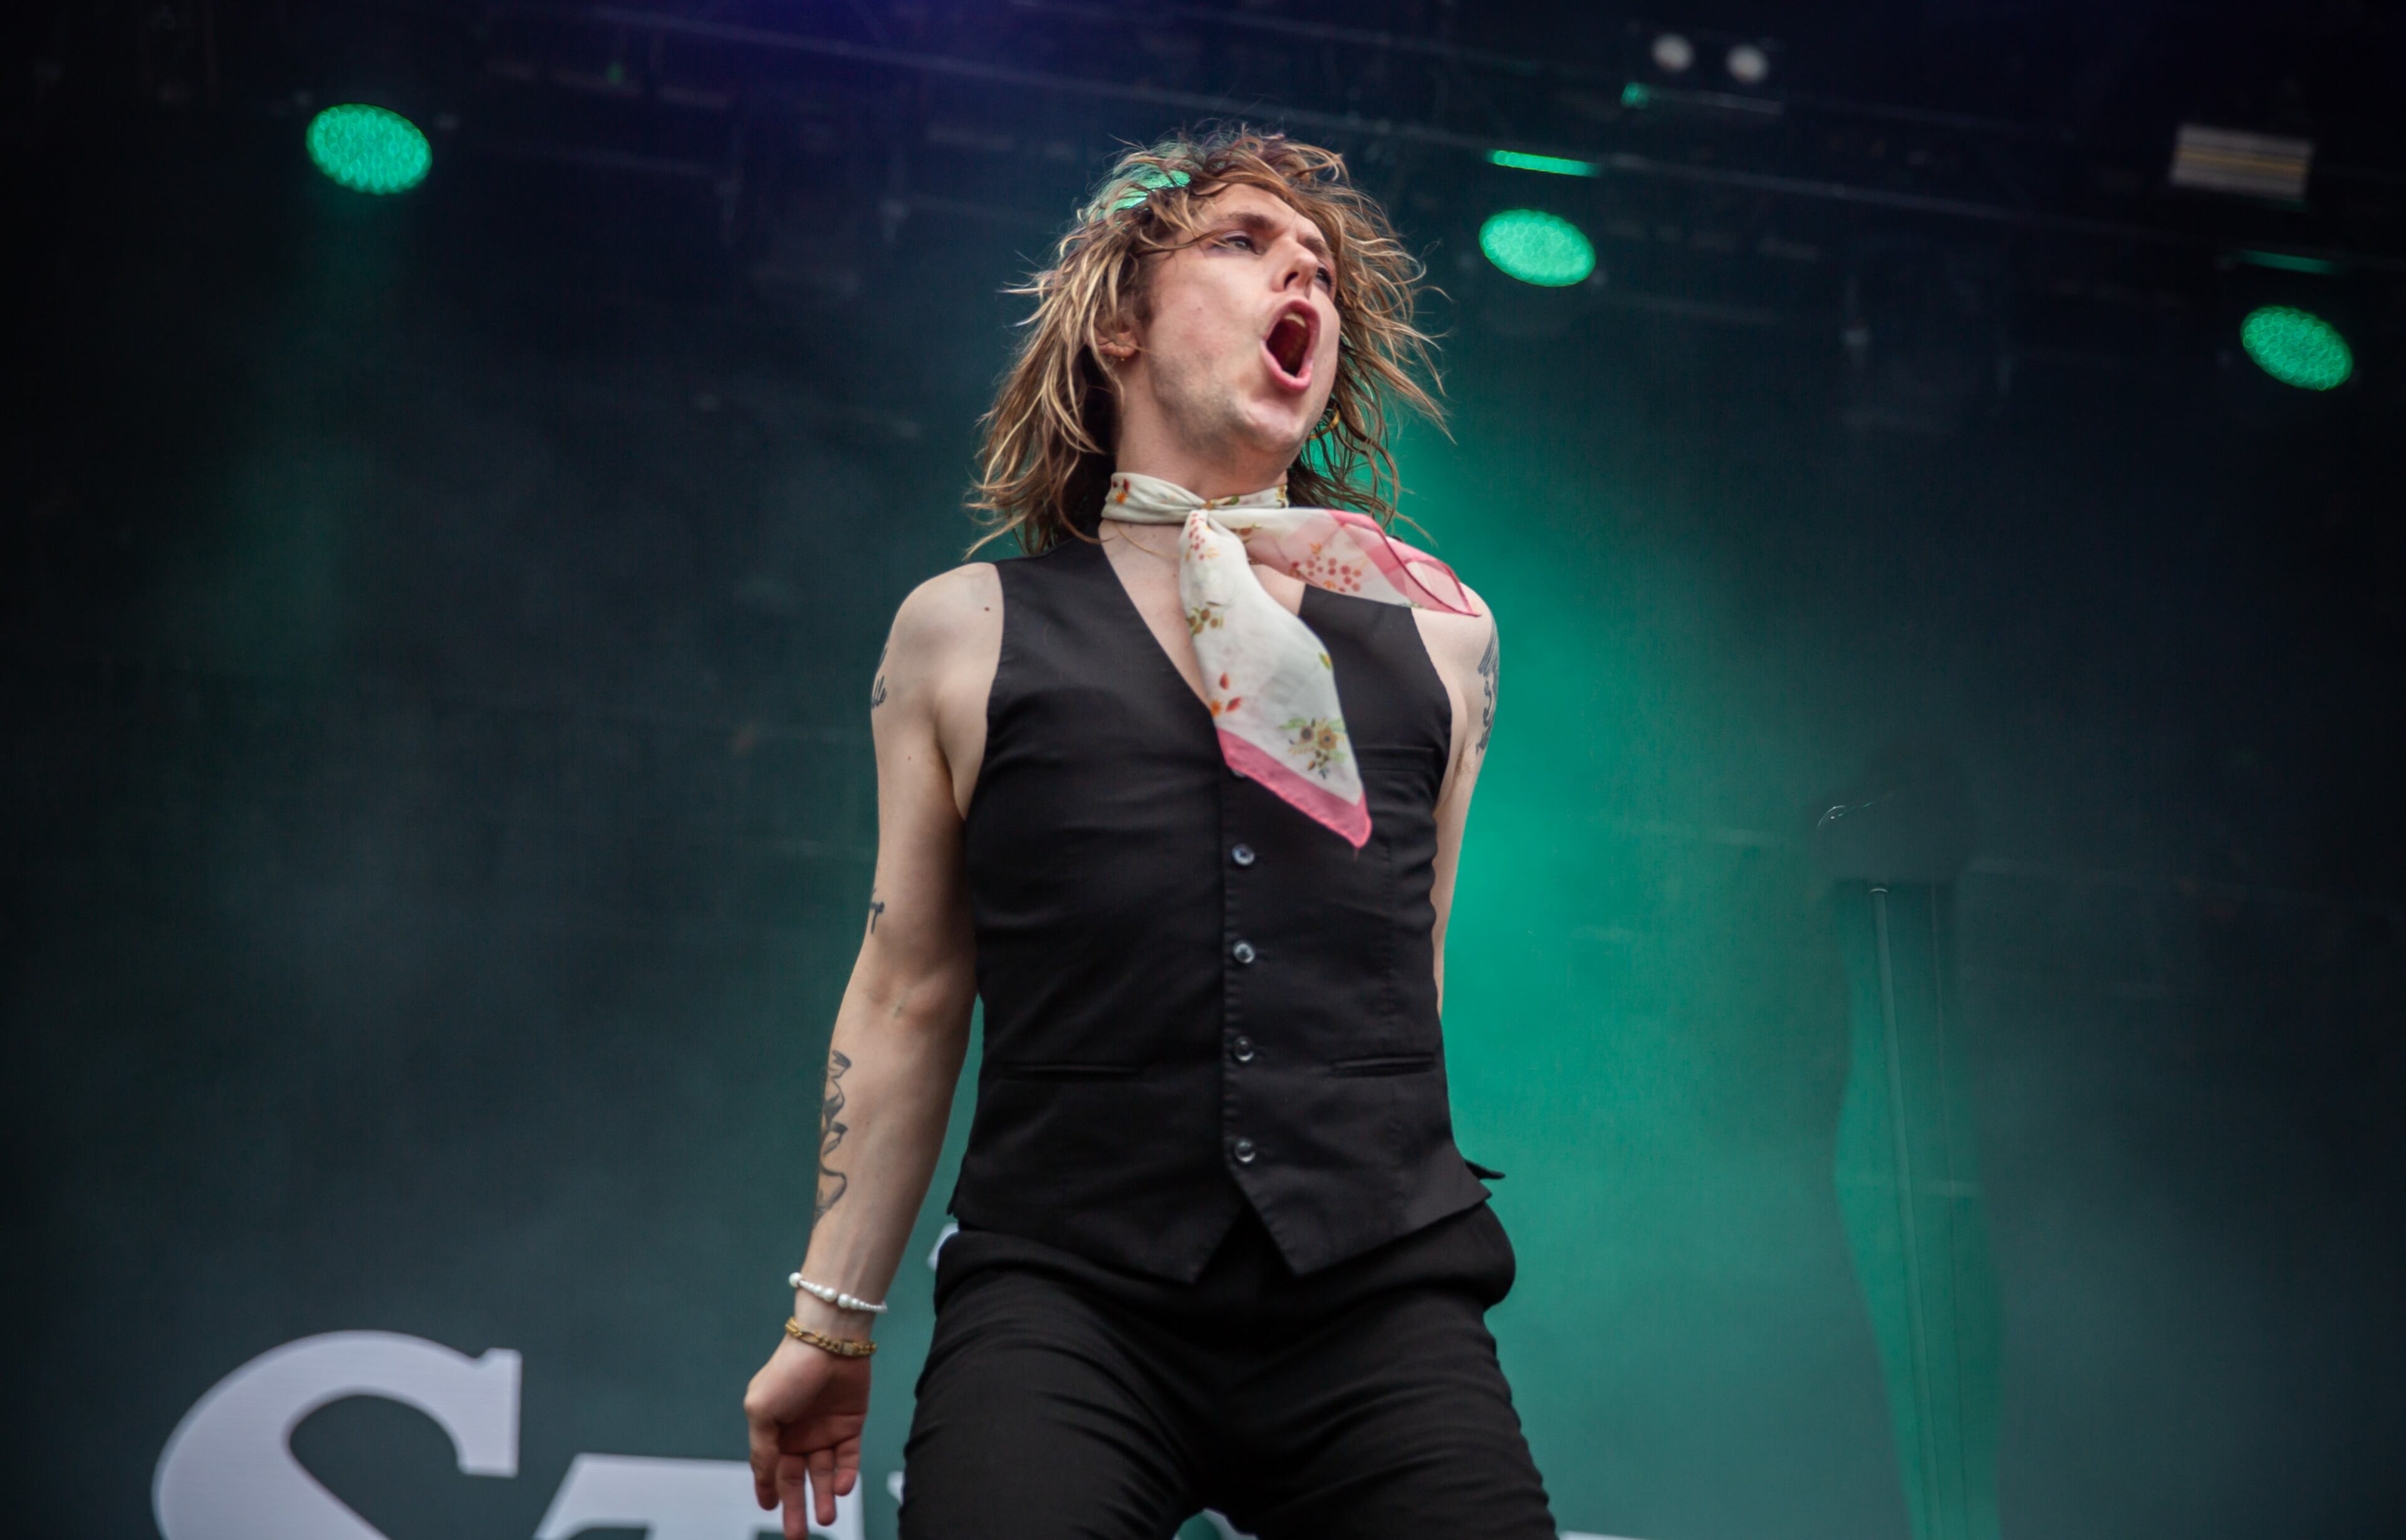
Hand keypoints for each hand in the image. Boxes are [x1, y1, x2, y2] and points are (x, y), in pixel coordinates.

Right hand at [744, 1334, 872, 1537]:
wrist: (830, 1342)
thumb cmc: (788, 1373)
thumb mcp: (761, 1411)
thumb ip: (763, 1449)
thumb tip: (764, 1480)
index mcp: (773, 1430)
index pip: (771, 1469)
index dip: (770, 1491)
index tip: (770, 1511)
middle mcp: (799, 1434)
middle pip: (797, 1478)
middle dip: (797, 1507)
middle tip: (797, 1536)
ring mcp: (825, 1431)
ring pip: (824, 1474)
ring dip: (823, 1497)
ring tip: (826, 1519)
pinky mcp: (851, 1426)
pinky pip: (848, 1458)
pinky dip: (845, 1475)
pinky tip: (841, 1487)